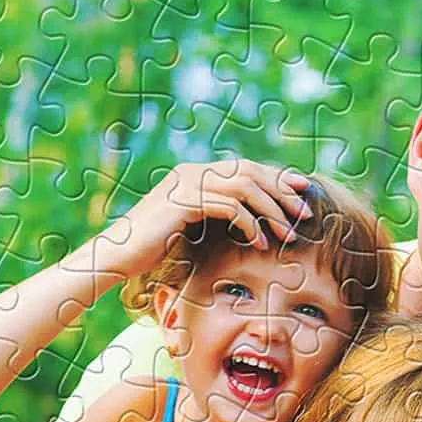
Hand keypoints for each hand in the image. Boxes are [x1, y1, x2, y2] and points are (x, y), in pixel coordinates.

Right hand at [92, 159, 312, 280]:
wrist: (116, 254)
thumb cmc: (153, 247)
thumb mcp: (190, 226)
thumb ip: (214, 215)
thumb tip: (248, 220)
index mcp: (195, 173)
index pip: (246, 167)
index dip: (277, 178)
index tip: (303, 191)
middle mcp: (192, 172)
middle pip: (250, 172)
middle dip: (282, 192)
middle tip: (305, 213)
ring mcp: (186, 184)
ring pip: (244, 188)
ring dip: (271, 211)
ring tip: (288, 233)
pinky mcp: (183, 203)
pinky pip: (228, 207)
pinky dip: (249, 224)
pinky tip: (261, 242)